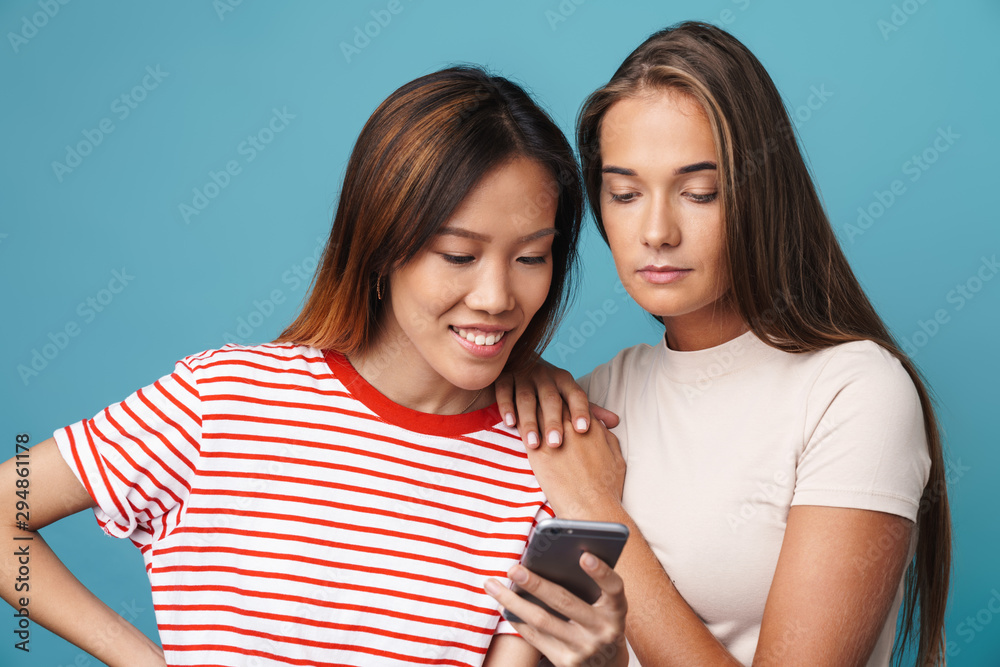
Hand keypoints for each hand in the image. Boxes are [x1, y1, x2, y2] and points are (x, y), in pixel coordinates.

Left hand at [485, 552, 627, 666]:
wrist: (608, 666)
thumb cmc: (601, 622)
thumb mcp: (606, 606)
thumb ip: (591, 585)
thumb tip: (550, 558)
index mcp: (616, 610)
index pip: (614, 588)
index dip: (601, 572)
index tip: (584, 555)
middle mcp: (603, 630)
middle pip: (564, 602)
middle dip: (535, 584)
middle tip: (513, 569)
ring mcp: (584, 648)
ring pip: (542, 621)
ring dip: (513, 601)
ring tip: (492, 585)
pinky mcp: (566, 662)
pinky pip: (535, 638)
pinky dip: (517, 619)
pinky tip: (504, 605)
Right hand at [495, 360, 618, 448]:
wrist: (518, 361)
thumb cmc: (548, 387)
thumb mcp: (568, 395)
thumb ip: (589, 409)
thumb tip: (615, 422)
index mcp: (564, 380)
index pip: (576, 395)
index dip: (580, 410)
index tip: (583, 430)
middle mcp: (546, 375)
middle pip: (551, 399)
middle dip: (554, 421)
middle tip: (557, 444)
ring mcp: (524, 375)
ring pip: (527, 398)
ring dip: (530, 421)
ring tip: (533, 443)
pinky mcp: (505, 376)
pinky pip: (505, 390)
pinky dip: (507, 406)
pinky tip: (510, 423)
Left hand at [526, 409, 625, 518]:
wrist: (592, 507)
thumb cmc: (607, 487)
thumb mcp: (616, 456)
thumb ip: (607, 436)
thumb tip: (600, 425)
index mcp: (591, 426)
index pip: (573, 402)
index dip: (564, 400)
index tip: (557, 402)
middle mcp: (571, 427)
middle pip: (554, 403)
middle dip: (546, 400)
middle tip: (537, 400)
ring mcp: (554, 438)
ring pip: (538, 414)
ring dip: (531, 410)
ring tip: (524, 409)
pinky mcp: (538, 453)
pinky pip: (525, 432)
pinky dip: (521, 427)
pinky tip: (515, 425)